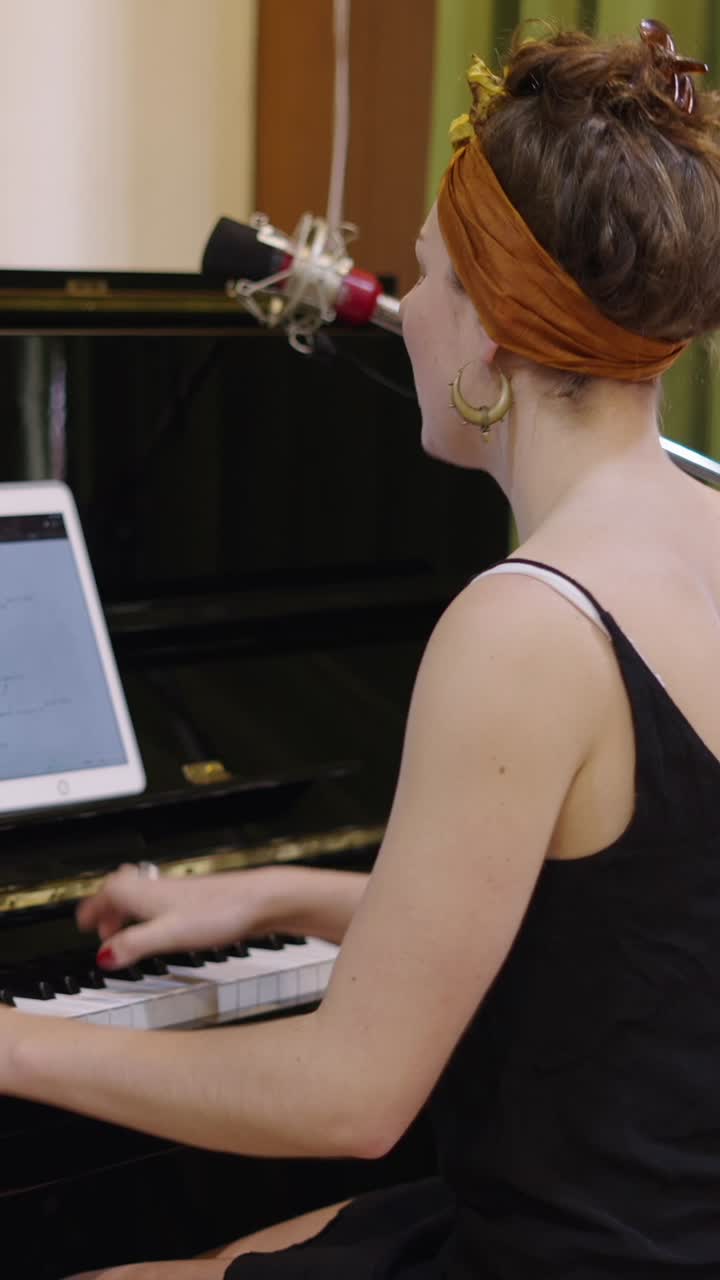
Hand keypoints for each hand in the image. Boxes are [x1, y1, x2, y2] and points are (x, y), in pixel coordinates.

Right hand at [76, 863, 277, 969]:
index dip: (93, 907)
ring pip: (143, 894)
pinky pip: (162, 900)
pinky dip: (151, 912)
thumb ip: (135, 946)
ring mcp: (179, 892)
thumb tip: (103, 957)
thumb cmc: (220, 913)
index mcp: (146, 894)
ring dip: (129, 910)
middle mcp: (159, 888)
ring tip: (128, 931)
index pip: (108, 892)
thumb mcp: (169, 936)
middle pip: (122, 889)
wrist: (260, 900)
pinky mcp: (196, 899)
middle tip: (102, 928)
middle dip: (108, 907)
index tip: (83, 921)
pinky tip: (164, 927)